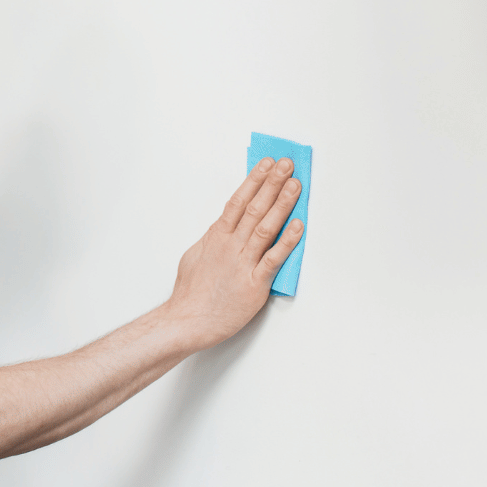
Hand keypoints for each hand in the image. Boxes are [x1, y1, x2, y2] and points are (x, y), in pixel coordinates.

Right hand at [164, 156, 303, 348]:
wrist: (188, 321)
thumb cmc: (190, 294)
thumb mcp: (194, 256)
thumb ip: (211, 240)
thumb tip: (221, 228)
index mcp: (216, 237)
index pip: (237, 201)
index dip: (254, 181)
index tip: (266, 165)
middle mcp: (230, 246)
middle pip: (254, 207)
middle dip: (272, 183)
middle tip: (286, 165)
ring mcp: (243, 263)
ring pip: (265, 227)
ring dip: (282, 204)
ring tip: (295, 185)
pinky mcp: (255, 284)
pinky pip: (274, 259)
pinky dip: (288, 242)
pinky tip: (299, 226)